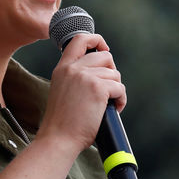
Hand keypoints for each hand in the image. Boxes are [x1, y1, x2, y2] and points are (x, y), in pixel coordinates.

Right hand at [39, 33, 126, 153]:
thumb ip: (75, 78)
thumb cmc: (62, 123)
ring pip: (115, 74)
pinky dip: (121, 100)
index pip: (80, 39)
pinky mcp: (98, 88)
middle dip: (112, 72)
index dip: (96, 40)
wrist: (58, 138)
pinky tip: (113, 109)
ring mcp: (85, 77)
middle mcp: (73, 69)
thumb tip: (102, 72)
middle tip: (108, 89)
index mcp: (62, 68)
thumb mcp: (62, 91)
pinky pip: (120, 88)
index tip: (104, 49)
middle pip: (105, 56)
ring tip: (109, 104)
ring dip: (116, 90)